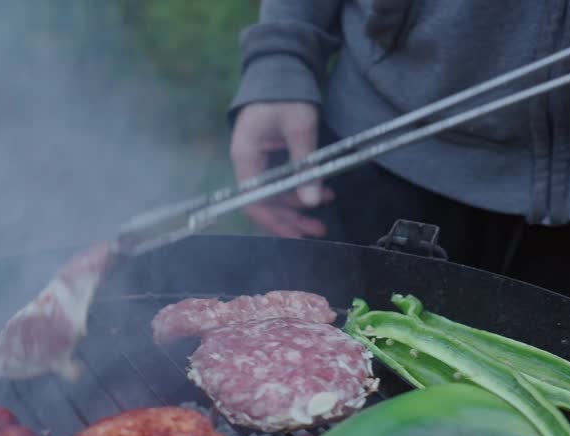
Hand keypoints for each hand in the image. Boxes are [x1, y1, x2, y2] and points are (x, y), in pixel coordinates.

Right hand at [230, 101, 334, 237]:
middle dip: (291, 219)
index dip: (274, 221)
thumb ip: (306, 164)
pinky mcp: (271, 157)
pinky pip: (282, 182)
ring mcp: (259, 160)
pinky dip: (301, 190)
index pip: (254, 200)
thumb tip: (313, 201)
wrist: (281, 67)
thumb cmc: (286, 93)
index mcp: (245, 156)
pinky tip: (321, 194)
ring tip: (324, 213)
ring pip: (276, 194)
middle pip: (265, 202)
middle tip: (317, 230)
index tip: (296, 234)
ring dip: (299, 206)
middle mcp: (248, 162)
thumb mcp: (299, 127)